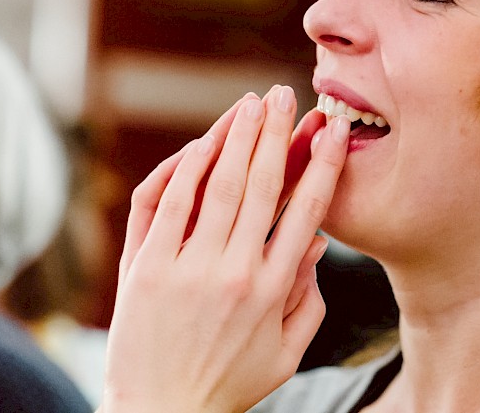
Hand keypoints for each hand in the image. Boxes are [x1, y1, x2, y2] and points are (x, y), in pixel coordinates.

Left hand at [101, 87, 350, 412]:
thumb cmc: (228, 384)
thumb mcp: (286, 354)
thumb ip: (308, 301)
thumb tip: (315, 244)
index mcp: (274, 290)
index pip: (307, 211)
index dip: (322, 164)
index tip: (333, 129)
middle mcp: (234, 272)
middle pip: (261, 185)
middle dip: (277, 133)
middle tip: (286, 95)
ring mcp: (186, 268)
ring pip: (216, 185)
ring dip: (235, 137)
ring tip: (250, 103)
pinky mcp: (146, 269)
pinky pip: (167, 204)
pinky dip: (185, 169)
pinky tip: (203, 142)